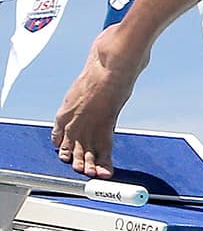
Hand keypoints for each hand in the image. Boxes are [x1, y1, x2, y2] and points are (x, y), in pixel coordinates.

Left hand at [51, 26, 143, 177]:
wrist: (114, 57)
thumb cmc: (108, 57)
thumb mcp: (95, 70)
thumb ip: (98, 78)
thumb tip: (113, 69)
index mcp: (68, 103)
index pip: (61, 131)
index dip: (65, 143)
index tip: (67, 151)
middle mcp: (75, 115)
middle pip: (72, 143)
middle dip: (76, 157)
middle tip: (81, 168)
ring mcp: (88, 121)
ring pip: (86, 150)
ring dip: (88, 163)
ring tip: (91, 173)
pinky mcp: (104, 123)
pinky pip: (104, 148)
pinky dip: (105, 161)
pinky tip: (105, 171)